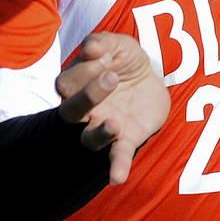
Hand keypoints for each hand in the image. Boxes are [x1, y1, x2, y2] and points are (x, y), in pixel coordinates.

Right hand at [56, 32, 170, 185]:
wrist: (151, 79)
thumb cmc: (123, 60)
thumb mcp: (117, 44)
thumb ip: (102, 42)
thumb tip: (90, 48)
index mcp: (75, 84)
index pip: (68, 80)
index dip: (85, 67)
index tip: (106, 55)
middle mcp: (84, 110)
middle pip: (71, 110)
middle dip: (88, 95)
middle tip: (111, 77)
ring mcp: (104, 126)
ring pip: (90, 138)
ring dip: (100, 132)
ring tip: (114, 124)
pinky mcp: (127, 139)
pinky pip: (118, 155)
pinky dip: (117, 166)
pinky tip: (117, 178)